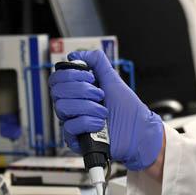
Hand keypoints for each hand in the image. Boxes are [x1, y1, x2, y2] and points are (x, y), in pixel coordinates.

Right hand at [48, 50, 163, 170]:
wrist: (139, 130)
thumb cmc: (127, 108)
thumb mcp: (112, 79)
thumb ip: (96, 62)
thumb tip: (77, 54)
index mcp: (77, 93)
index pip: (56, 80)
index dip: (71, 75)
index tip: (91, 77)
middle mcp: (72, 107)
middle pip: (57, 92)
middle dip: (81, 90)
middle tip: (99, 94)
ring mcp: (73, 123)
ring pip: (62, 108)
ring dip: (87, 106)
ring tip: (103, 111)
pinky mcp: (76, 140)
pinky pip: (70, 127)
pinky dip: (88, 122)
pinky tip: (100, 124)